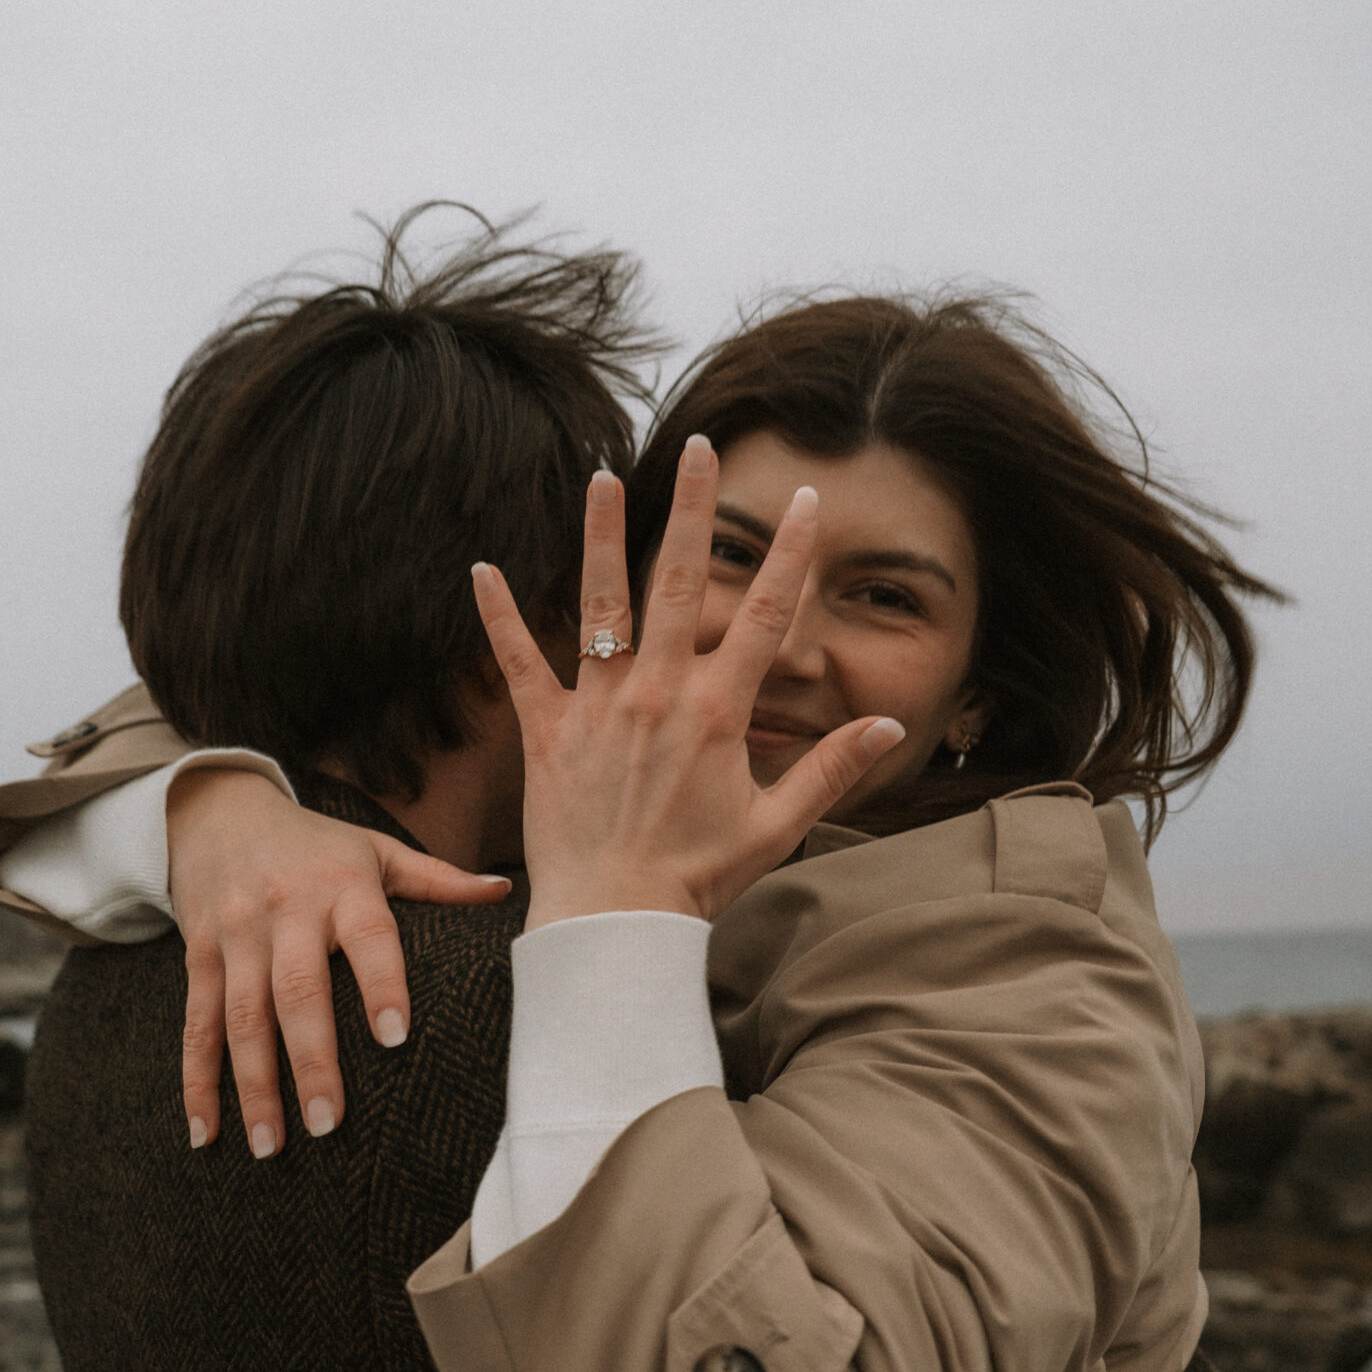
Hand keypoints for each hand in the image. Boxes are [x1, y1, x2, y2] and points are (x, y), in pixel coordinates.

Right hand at [167, 767, 511, 1155]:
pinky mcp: (199, 957)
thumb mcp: (376, 850)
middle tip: (330, 1124)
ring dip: (252, 1086)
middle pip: (297, 991)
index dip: (382, 984)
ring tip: (270, 1146)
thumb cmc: (316, 845)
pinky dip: (196, 1081)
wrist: (218, 812)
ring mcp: (236, 936)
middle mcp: (285, 911)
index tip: (396, 1039)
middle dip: (311, 1060)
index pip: (368, 936)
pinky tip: (203, 1133)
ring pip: (242, 1017)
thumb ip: (438, 879)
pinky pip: (197, 1024)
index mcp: (342, 887)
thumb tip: (506, 890)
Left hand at [471, 439, 902, 930]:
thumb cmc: (697, 880)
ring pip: (600, 603)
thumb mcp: (776, 827)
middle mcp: (655, 694)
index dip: (787, 555)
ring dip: (601, 536)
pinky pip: (519, 664)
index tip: (803, 501)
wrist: (614, 925)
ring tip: (601, 477)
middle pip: (678, 582)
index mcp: (716, 712)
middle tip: (697, 446)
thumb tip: (890, 728)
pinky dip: (499, 618)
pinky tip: (482, 570)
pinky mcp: (546, 733)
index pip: (762, 616)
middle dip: (692, 509)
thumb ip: (831, 771)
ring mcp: (596, 708)